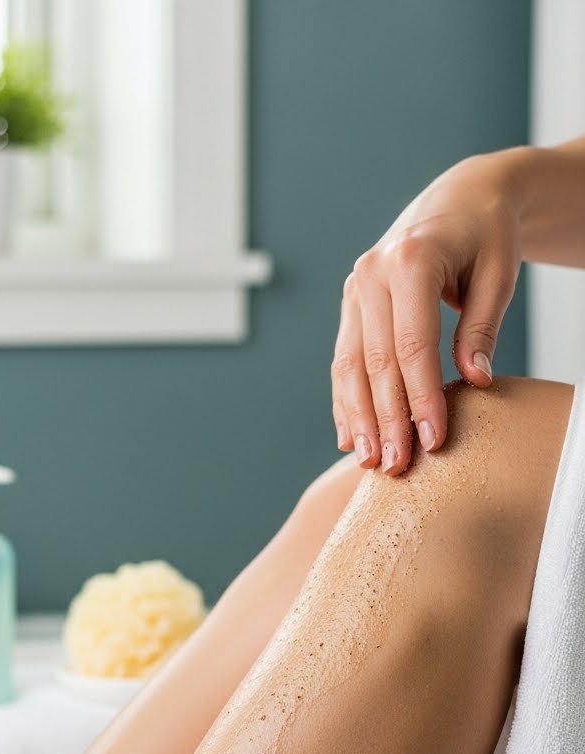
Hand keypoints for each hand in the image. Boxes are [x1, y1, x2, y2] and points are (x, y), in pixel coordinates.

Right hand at [331, 153, 521, 474]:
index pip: (412, 346)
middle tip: (399, 467)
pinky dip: (345, 400)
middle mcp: (371, 274)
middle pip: (376, 362)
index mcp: (410, 261)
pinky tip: (351, 437)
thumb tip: (474, 381)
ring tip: (371, 462)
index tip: (433, 441)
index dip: (421, 398)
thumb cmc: (487, 235)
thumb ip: (481, 328)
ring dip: (359, 418)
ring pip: (350, 366)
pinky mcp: (351, 304)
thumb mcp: (498, 275)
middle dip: (387, 419)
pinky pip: (343, 359)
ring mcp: (355, 289)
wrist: (460, 199)